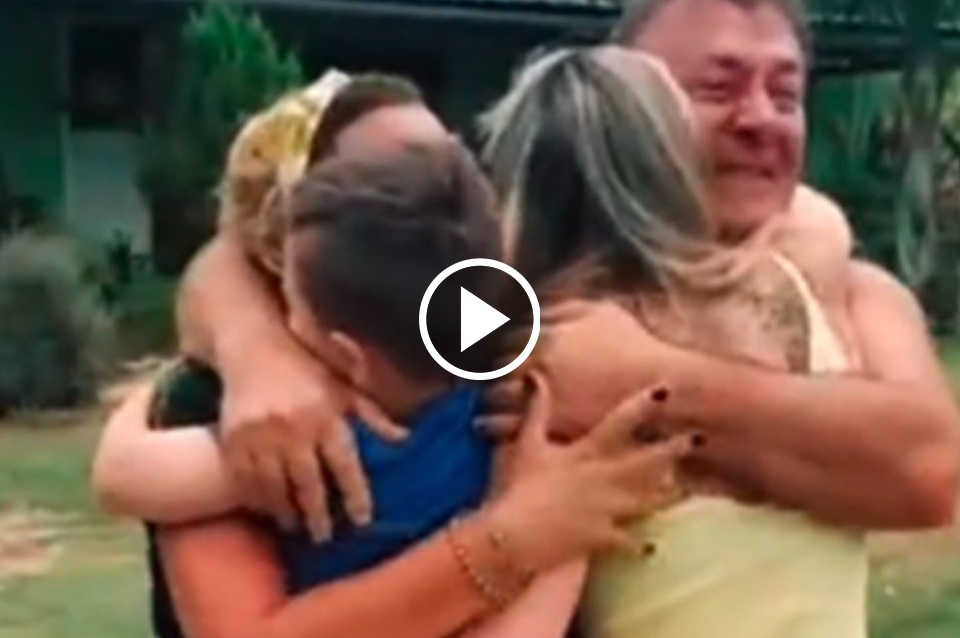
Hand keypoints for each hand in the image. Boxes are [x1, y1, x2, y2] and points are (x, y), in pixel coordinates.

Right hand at [219, 331, 406, 540]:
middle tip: (325, 537)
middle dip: (318, 516)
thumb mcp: (343, 386)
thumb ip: (372, 416)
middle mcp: (293, 427)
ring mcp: (259, 435)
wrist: (252, 346)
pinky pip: (245, 481)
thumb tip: (405, 440)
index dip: (355, 496)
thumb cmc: (305, 367)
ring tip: (296, 527)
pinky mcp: (233, 439)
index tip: (362, 519)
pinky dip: (257, 499)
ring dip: (286, 513)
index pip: (345, 465)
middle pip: (309, 484)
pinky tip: (267, 508)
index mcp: (325, 414)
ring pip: (275, 489)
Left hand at [480, 299, 671, 440]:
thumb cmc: (635, 348)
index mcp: (548, 334)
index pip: (507, 337)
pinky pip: (501, 429)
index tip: (491, 347)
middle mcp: (538, 365)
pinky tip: (483, 425)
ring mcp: (540, 400)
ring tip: (478, 402)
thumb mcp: (603, 312)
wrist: (663, 393)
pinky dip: (488, 426)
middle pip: (495, 367)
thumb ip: (565, 306)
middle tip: (476, 376)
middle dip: (485, 371)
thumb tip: (537, 307)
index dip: (497, 343)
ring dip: (484, 398)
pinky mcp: (546, 431)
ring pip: (493, 398)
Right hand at [483, 374, 692, 572]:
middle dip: (673, 449)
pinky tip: (650, 548)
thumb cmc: (520, 486)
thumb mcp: (527, 443)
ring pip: (648, 501)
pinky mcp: (604, 537)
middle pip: (647, 462)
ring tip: (688, 491)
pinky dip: (639, 546)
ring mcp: (609, 509)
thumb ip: (536, 409)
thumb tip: (535, 375)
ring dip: (669, 496)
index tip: (667, 390)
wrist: (517, 533)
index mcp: (587, 453)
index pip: (620, 422)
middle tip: (698, 439)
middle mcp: (605, 478)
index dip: (644, 405)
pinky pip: (628, 543)